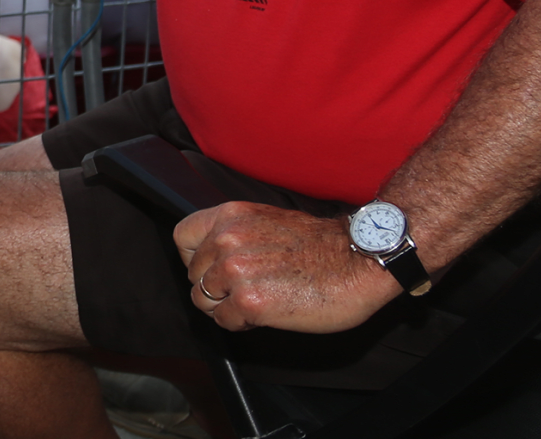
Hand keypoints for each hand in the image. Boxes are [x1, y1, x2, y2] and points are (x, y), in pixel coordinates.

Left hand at [172, 203, 401, 333]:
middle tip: (243, 292)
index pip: (182, 236)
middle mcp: (226, 240)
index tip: (209, 269)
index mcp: (231, 216)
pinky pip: (224, 322)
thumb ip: (235, 234)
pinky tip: (266, 313)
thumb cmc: (321, 245)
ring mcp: (235, 271)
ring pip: (204, 301)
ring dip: (226, 307)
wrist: (359, 260)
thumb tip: (213, 255)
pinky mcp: (249, 302)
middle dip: (214, 288)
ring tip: (257, 301)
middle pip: (193, 275)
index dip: (192, 258)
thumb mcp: (267, 221)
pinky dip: (241, 324)